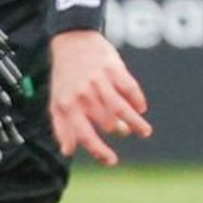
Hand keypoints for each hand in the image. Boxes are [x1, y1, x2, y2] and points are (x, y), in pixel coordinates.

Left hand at [48, 30, 151, 165]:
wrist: (72, 41)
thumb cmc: (65, 77)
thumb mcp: (57, 101)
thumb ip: (62, 127)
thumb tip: (68, 151)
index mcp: (67, 105)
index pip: (84, 134)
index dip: (99, 151)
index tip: (112, 161)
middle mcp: (83, 94)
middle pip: (107, 123)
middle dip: (119, 132)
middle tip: (126, 134)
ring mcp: (98, 81)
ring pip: (122, 109)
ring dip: (136, 123)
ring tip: (144, 132)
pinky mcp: (113, 68)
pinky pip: (130, 88)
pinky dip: (138, 101)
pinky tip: (141, 108)